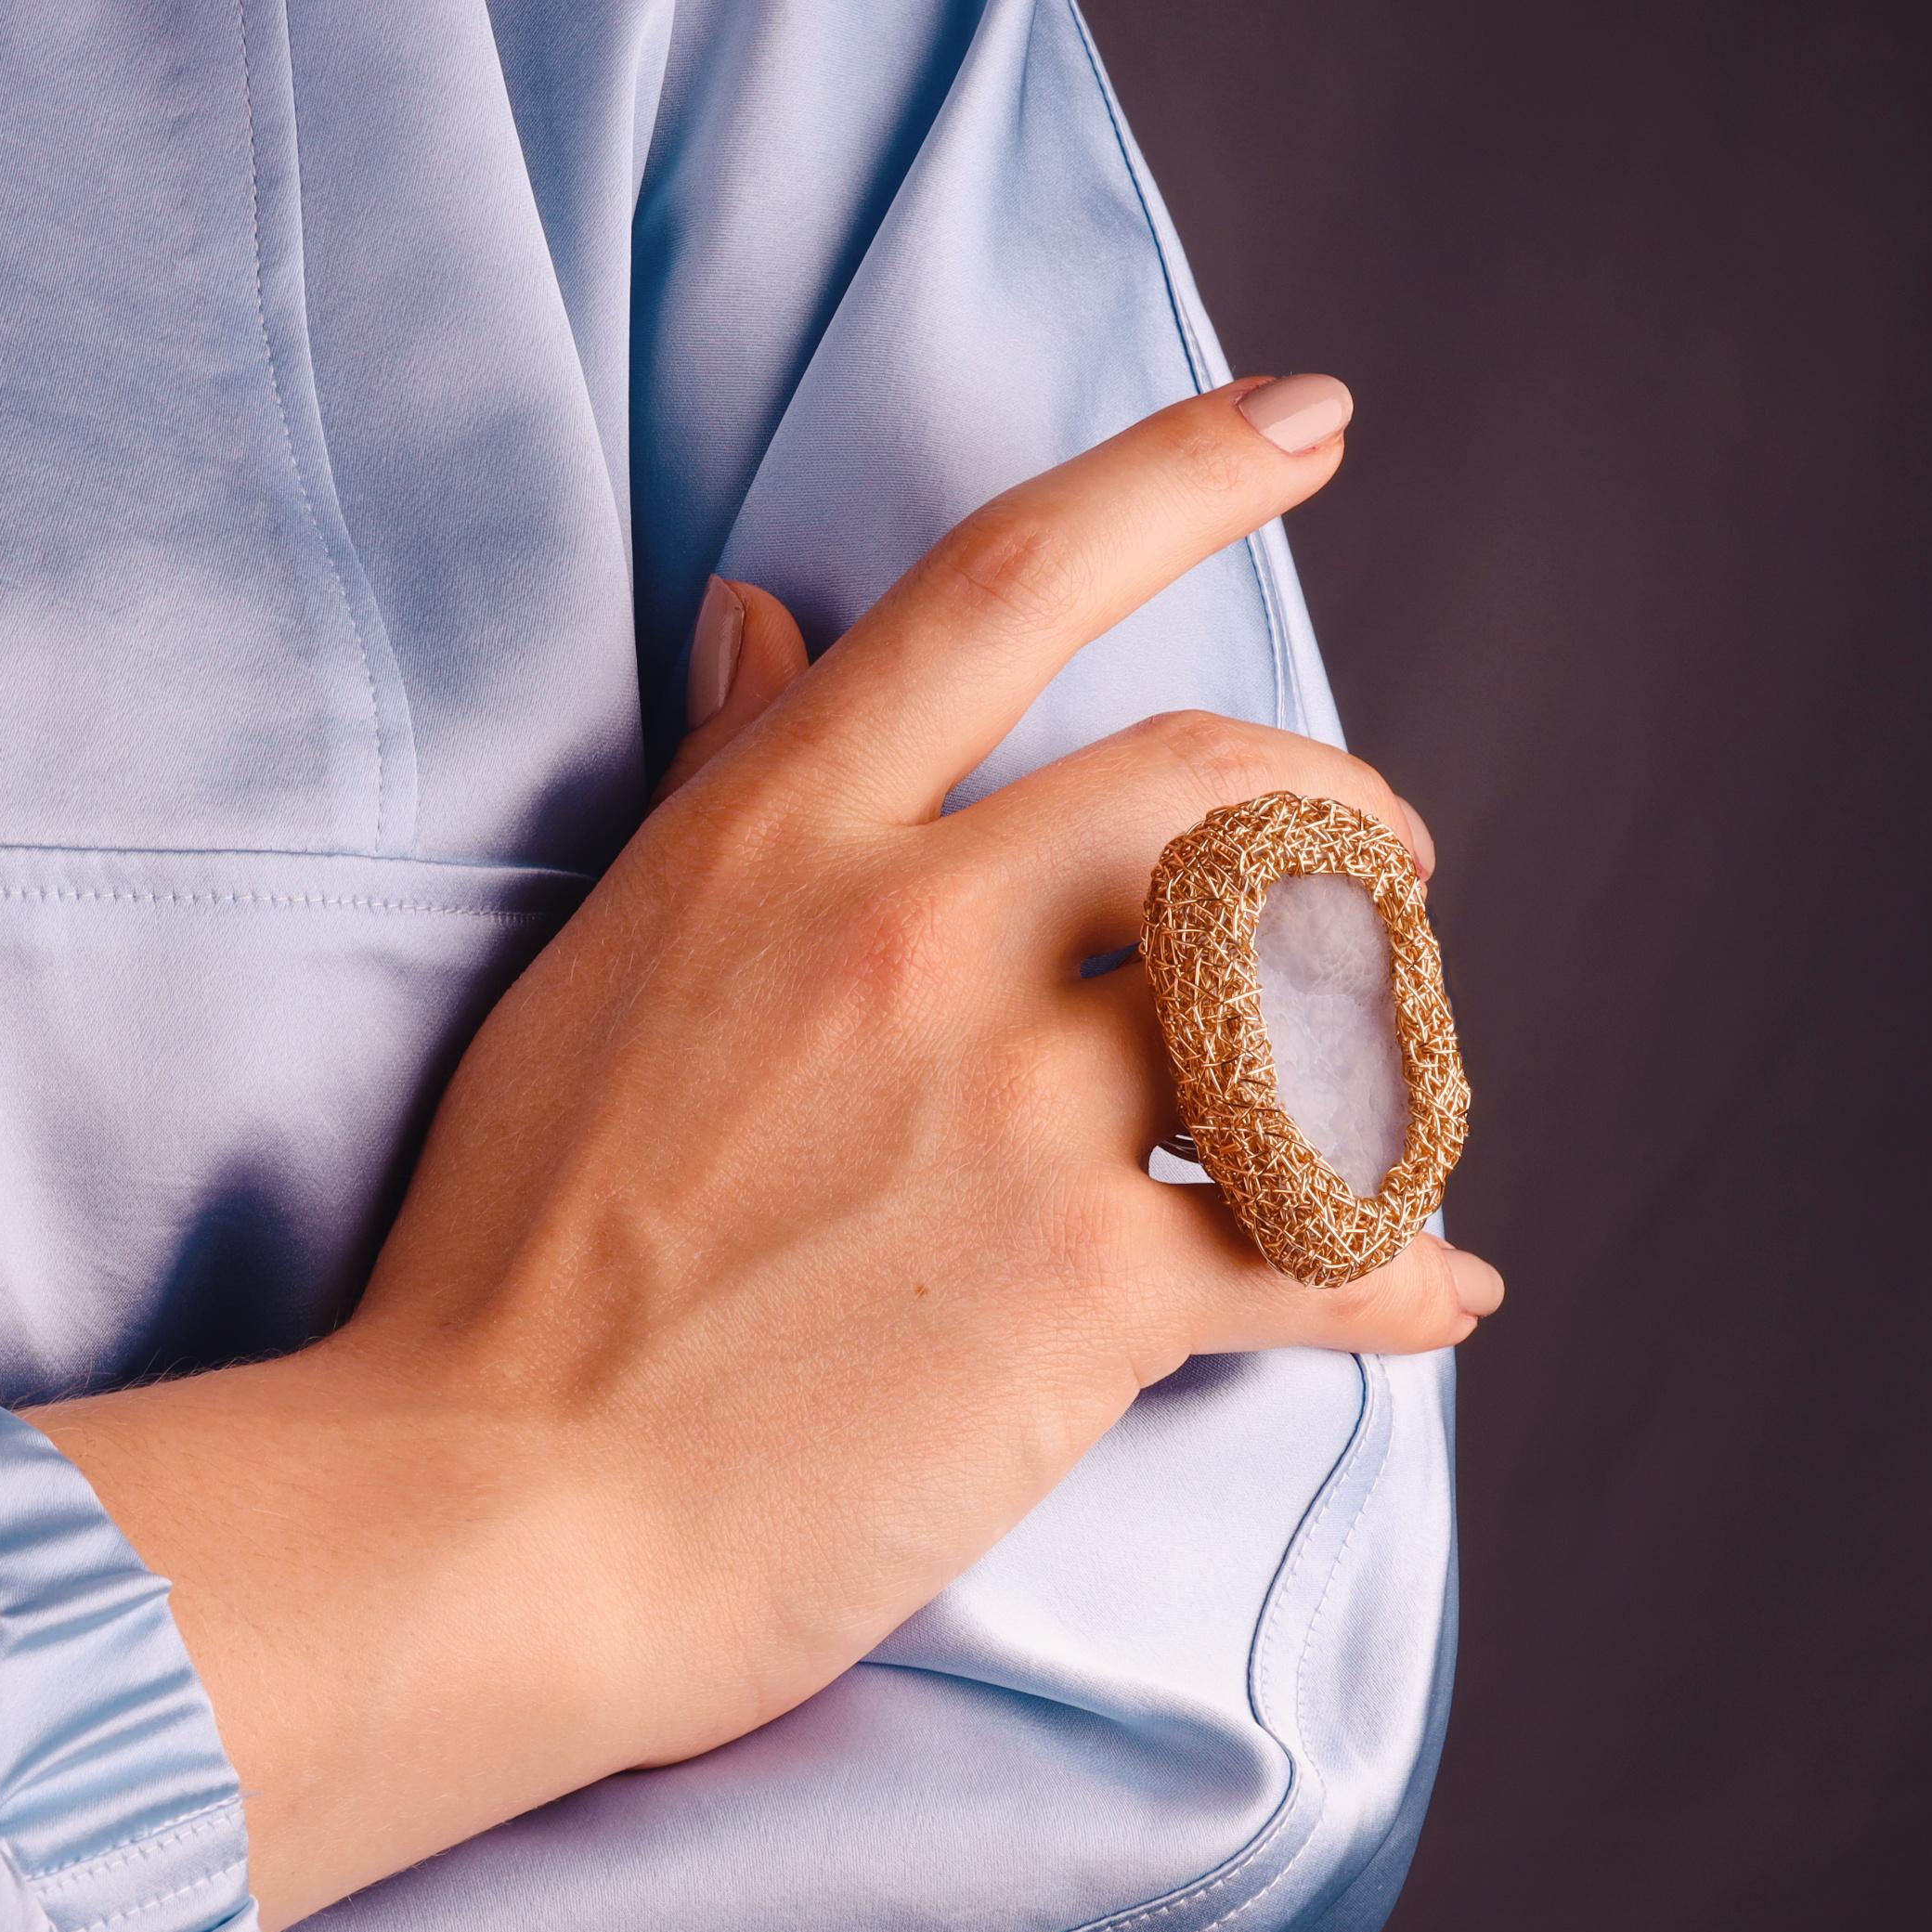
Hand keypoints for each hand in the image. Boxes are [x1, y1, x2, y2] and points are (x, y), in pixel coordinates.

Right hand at [29, 378, 1503, 1930]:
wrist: (492, 1512)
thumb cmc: (516, 1256)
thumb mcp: (599, 970)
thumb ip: (721, 791)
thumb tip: (767, 619)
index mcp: (785, 840)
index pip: (1010, 580)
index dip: (1182, 471)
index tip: (1311, 418)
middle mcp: (913, 937)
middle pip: (1221, 787)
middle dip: (1347, 811)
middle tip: (1395, 868)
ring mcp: (1009, 1113)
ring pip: (1304, 1004)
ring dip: (1389, 1045)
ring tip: (1399, 1099)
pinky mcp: (1084, 1293)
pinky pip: (1327, 1248)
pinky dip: (1408, 1274)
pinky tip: (1439, 1293)